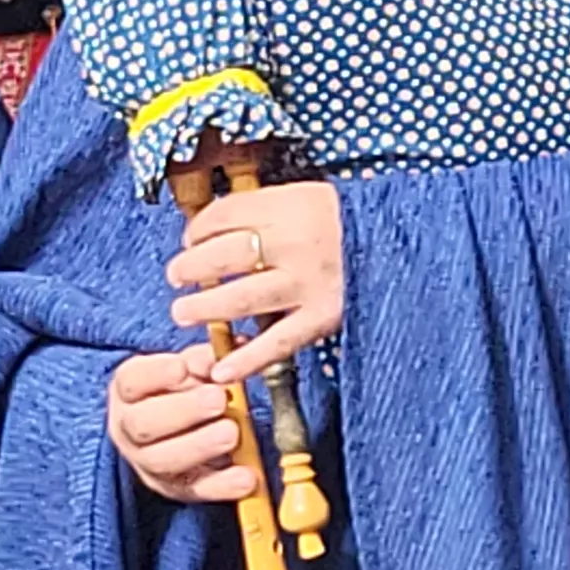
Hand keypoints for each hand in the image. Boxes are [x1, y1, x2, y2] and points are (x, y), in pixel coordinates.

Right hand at [107, 345, 259, 502]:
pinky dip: (222, 486)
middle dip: (183, 412)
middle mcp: (129, 429)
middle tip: (218, 400)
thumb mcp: (190, 367)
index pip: (131, 382)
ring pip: (164, 461)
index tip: (183, 367)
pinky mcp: (174, 488)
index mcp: (128, 392)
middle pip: (144, 424)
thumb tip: (224, 352)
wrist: (175, 428)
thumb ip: (204, 359)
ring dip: (200, 446)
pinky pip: (195, 490)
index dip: (156, 375)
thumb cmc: (181, 389)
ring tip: (232, 433)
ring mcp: (148, 463)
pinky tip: (247, 477)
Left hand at [166, 181, 343, 378]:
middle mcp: (297, 243)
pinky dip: (247, 359)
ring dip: (205, 308)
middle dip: (191, 267)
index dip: (197, 230)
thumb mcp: (299, 199)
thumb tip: (199, 237)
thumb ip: (256, 213)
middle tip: (176, 277)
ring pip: (242, 298)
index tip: (189, 241)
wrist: (392, 246)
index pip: (225, 215)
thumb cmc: (336, 224)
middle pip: (226, 255)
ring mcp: (309, 283)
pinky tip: (222, 369)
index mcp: (290, 205)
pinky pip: (277, 342)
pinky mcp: (322, 317)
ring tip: (183, 313)